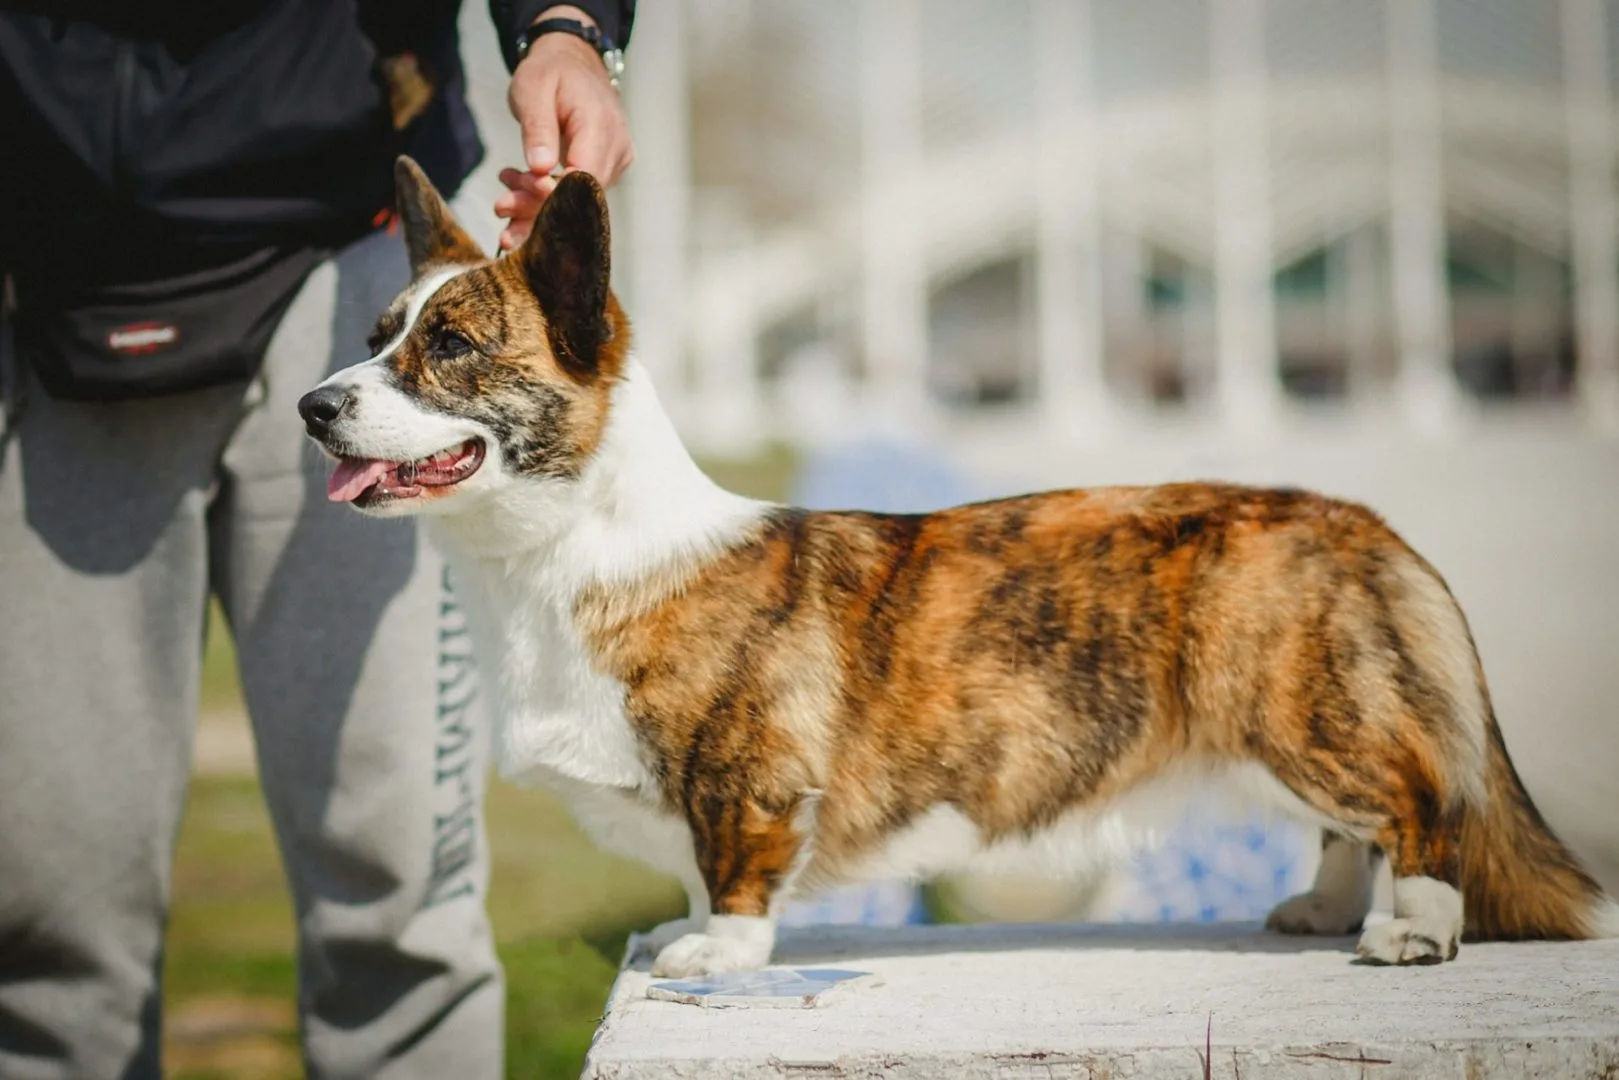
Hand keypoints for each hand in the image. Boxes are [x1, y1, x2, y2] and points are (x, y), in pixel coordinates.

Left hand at [499, 6, 633, 250]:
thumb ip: (537, 127)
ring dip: (540, 206)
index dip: (552, 195)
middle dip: (539, 208)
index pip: (584, 177)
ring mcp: (617, 161)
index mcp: (601, 124)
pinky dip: (549, 198)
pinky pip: (581, 195)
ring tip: (504, 202)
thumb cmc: (550, 73)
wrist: (573, 64)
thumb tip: (540, 168)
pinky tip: (522, 189)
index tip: (515, 197)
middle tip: (501, 207)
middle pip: (583, 196)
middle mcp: (617, 148)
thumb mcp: (532, 89)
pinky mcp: (609, 170)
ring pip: (581, 202)